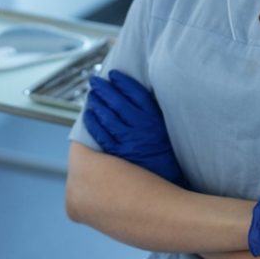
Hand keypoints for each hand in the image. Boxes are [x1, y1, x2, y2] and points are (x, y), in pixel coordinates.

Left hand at [84, 69, 187, 187]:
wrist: (171, 184)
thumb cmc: (167, 154)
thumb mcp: (165, 129)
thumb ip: (151, 114)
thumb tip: (133, 97)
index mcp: (154, 118)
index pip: (136, 93)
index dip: (123, 82)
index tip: (113, 74)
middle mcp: (141, 127)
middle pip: (117, 102)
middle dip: (103, 89)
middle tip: (94, 81)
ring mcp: (129, 141)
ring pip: (107, 117)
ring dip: (96, 104)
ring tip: (90, 96)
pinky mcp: (119, 154)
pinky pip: (102, 135)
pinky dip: (93, 123)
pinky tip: (88, 116)